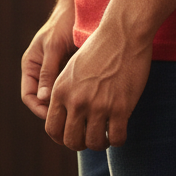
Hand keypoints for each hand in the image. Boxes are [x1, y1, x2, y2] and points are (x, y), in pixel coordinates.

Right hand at [21, 2, 75, 120]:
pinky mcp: (68, 70)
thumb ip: (47, 71)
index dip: (38, 108)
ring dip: (64, 102)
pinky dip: (73, 94)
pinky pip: (68, 87)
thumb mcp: (53, 47)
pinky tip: (85, 98)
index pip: (28, 96)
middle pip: (42, 99)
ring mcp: (54, 71)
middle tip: (69, 116)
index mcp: (30, 65)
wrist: (79, 8)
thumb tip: (42, 99)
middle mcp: (40, 70)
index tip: (53, 115)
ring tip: (77, 110)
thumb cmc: (62, 24)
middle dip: (52, 109)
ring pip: (56, 95)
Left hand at [44, 23, 152, 151]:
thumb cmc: (100, 46)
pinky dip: (118, 139)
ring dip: (100, 143)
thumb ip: (65, 92)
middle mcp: (76, 100)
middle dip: (81, 143)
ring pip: (94, 143)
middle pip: (71, 140)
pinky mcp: (121, 107)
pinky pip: (116, 138)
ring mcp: (99, 105)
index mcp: (61, 90)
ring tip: (105, 135)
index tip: (72, 135)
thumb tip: (65, 116)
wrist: (123, 32)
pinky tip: (119, 130)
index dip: (61, 137)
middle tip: (90, 137)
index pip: (52, 128)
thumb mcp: (73, 68)